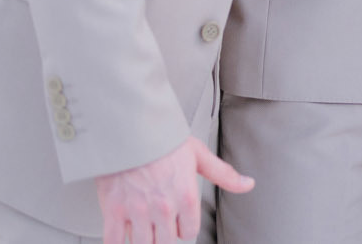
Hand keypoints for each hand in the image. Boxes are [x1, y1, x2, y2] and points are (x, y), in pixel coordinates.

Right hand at [96, 136, 251, 242]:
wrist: (130, 129)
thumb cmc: (164, 140)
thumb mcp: (199, 155)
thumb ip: (223, 174)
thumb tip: (247, 184)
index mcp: (185, 196)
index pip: (188, 232)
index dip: (183, 227)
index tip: (177, 220)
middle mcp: (163, 208)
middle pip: (164, 242)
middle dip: (163, 235)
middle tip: (158, 224)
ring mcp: (137, 211)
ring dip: (142, 239)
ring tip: (142, 228)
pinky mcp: (113, 210)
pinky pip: (113, 241)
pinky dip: (116, 241)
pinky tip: (120, 234)